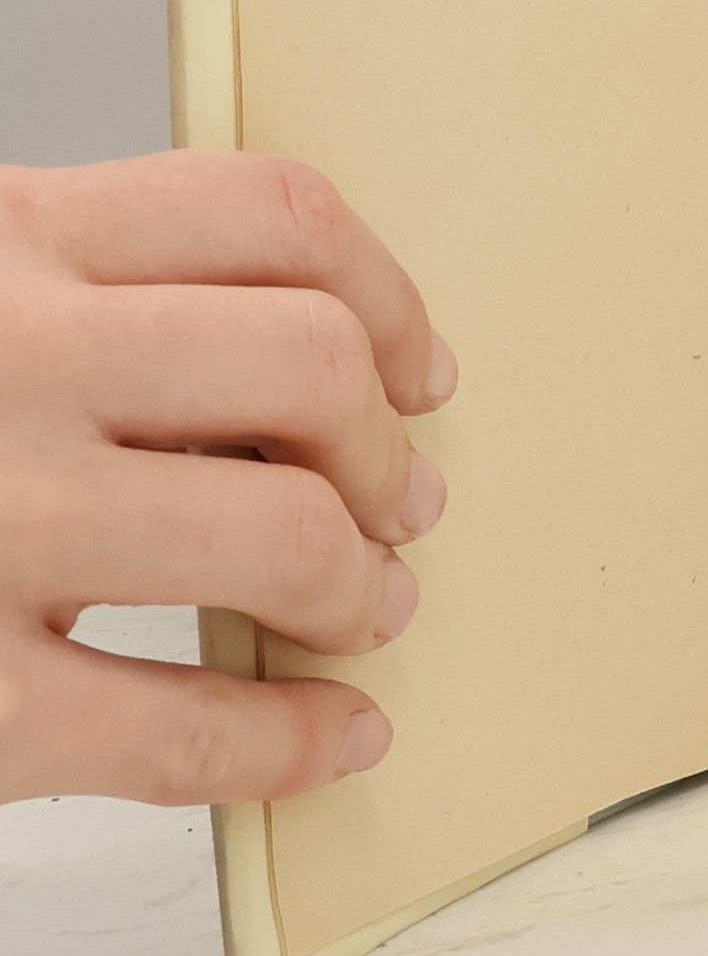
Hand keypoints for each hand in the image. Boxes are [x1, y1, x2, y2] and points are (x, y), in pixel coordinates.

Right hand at [0, 153, 454, 806]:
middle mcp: (2, 357)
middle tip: (403, 497)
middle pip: (311, 367)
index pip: (273, 215)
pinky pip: (178, 728)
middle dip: (386, 448)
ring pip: (280, 532)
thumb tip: (300, 374)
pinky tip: (332, 734)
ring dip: (362, 580)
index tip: (418, 365)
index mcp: (3, 237)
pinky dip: (286, 740)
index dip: (388, 296)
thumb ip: (84, 288)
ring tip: (369, 601)